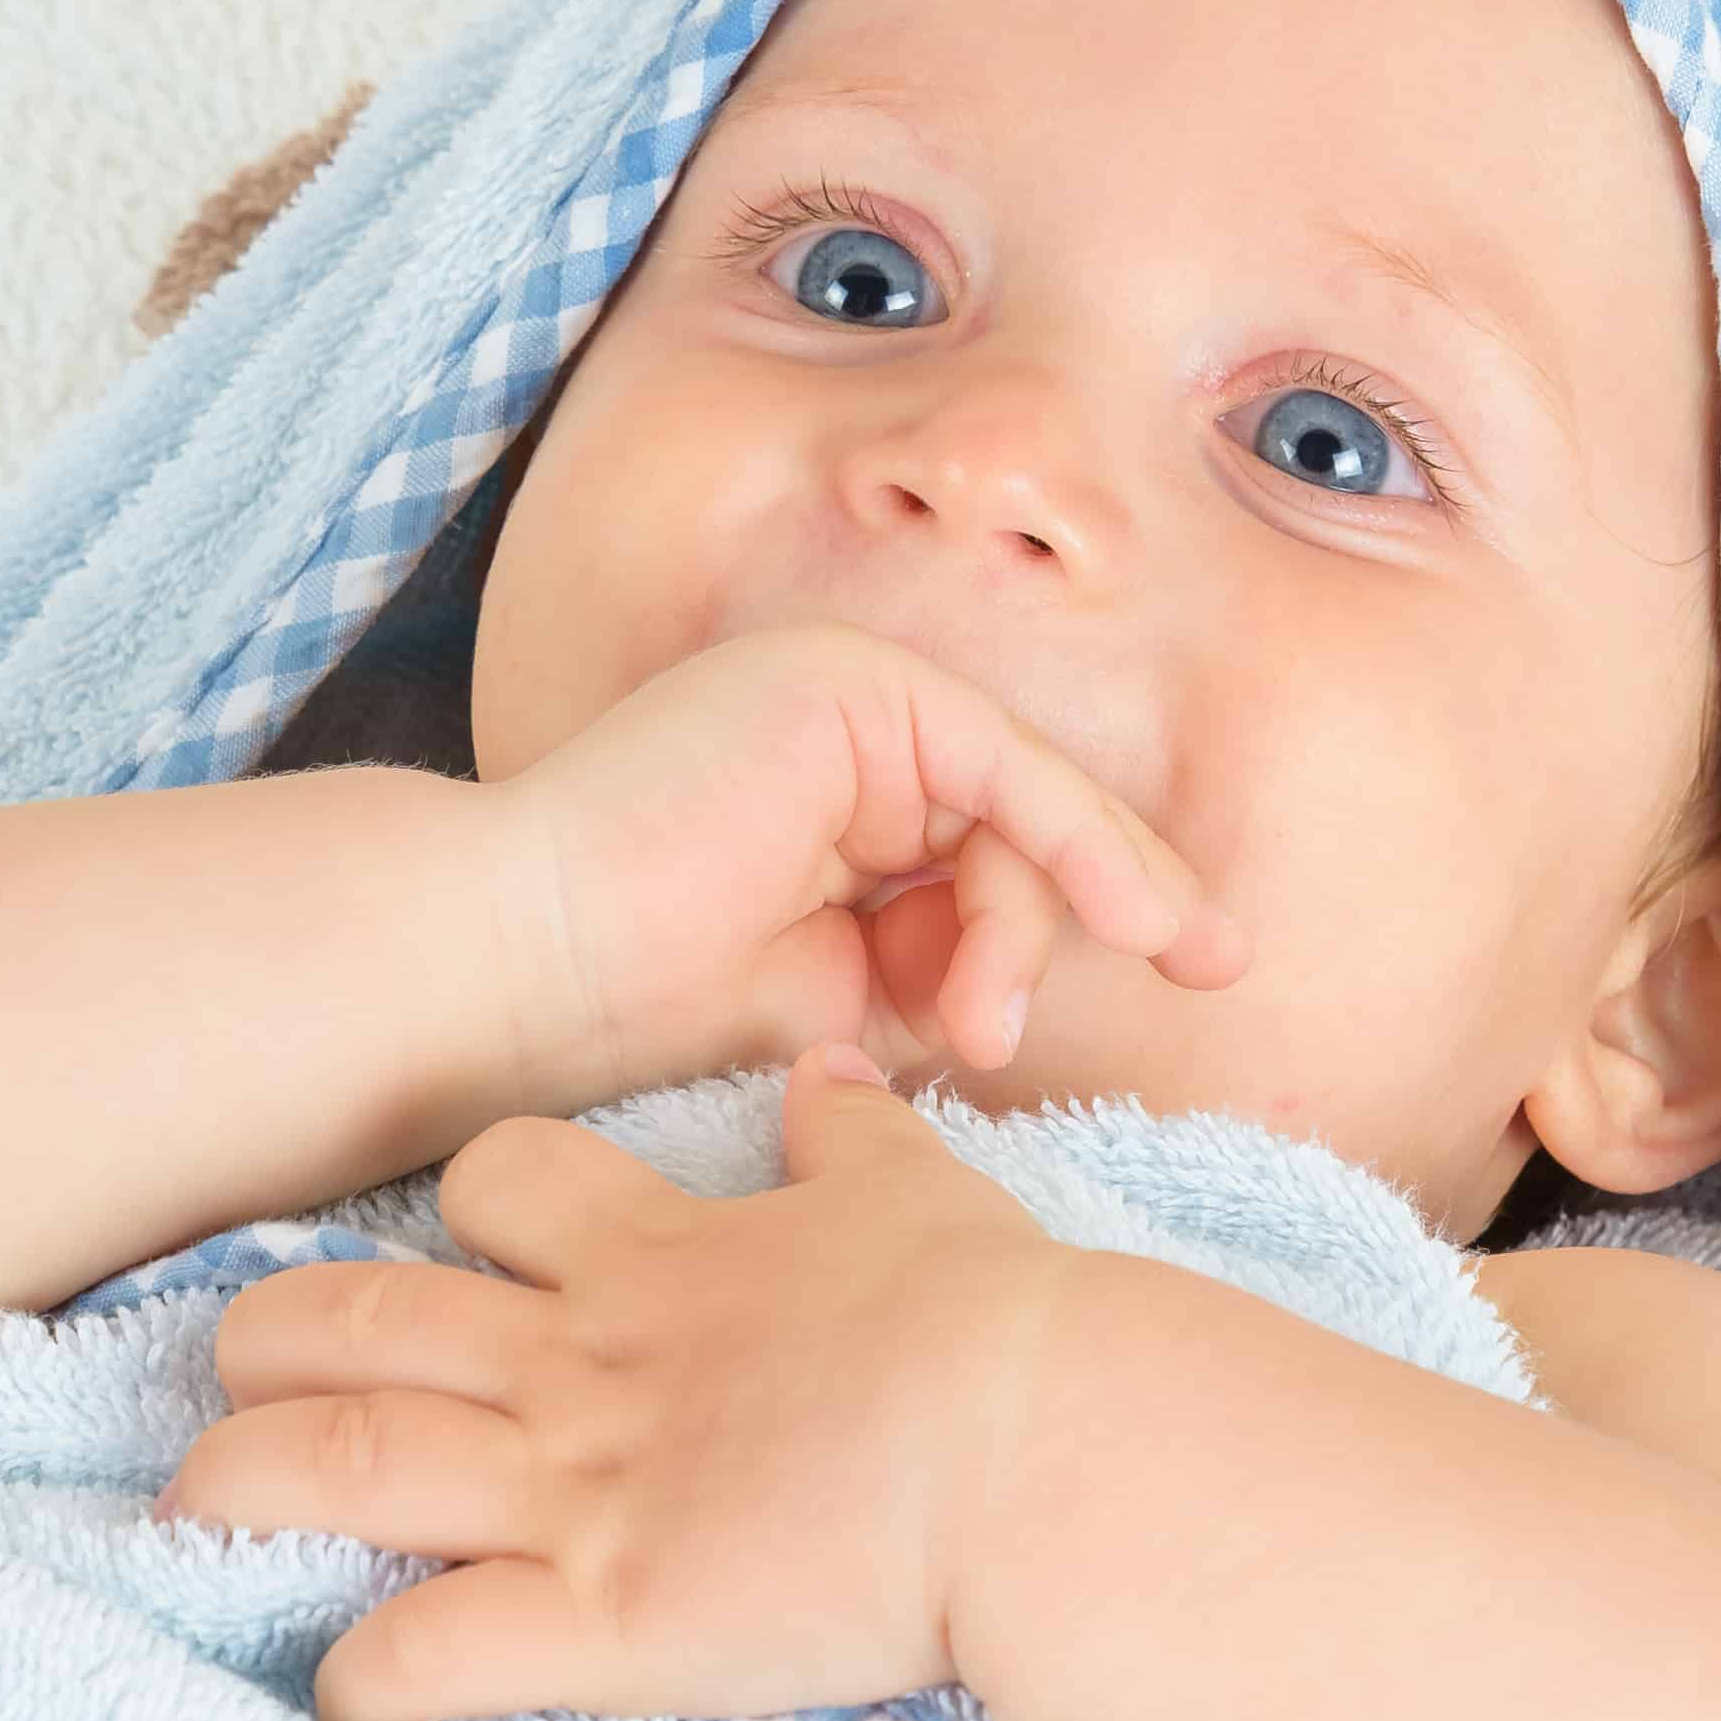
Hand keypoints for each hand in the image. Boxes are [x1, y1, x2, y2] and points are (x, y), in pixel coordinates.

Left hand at [164, 1045, 1073, 1720]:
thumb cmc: (1003, 1324)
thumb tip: (831, 1070)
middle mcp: (584, 1365)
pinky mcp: (605, 1619)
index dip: (455, 1209)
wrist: (1043, 1445)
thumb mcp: (924, 1197)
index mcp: (658, 1260)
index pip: (500, 1182)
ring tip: (189, 1508)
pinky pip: (432, 1652)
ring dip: (243, 1483)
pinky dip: (364, 1680)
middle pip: (359, 1317)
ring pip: (342, 1463)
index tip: (443, 1244)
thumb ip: (856, 1142)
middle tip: (229, 1374)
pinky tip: (336, 1698)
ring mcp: (579, 1491)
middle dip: (267, 1337)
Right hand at [473, 621, 1244, 1100]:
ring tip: (981, 1033)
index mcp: (827, 810)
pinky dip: (1076, 849)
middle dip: (1099, 916)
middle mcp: (841, 738)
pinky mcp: (848, 687)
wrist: (516, 976)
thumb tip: (1025, 1005)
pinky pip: (1008, 770)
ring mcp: (843, 697)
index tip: (1204, 968)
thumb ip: (930, 985)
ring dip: (1035, 928)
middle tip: (1152, 987)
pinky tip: (1116, 922)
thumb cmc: (631, 1021)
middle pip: (1022, 830)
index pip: (994, 859)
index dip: (1098, 915)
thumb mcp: (829, 1014)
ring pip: (1020, 807)